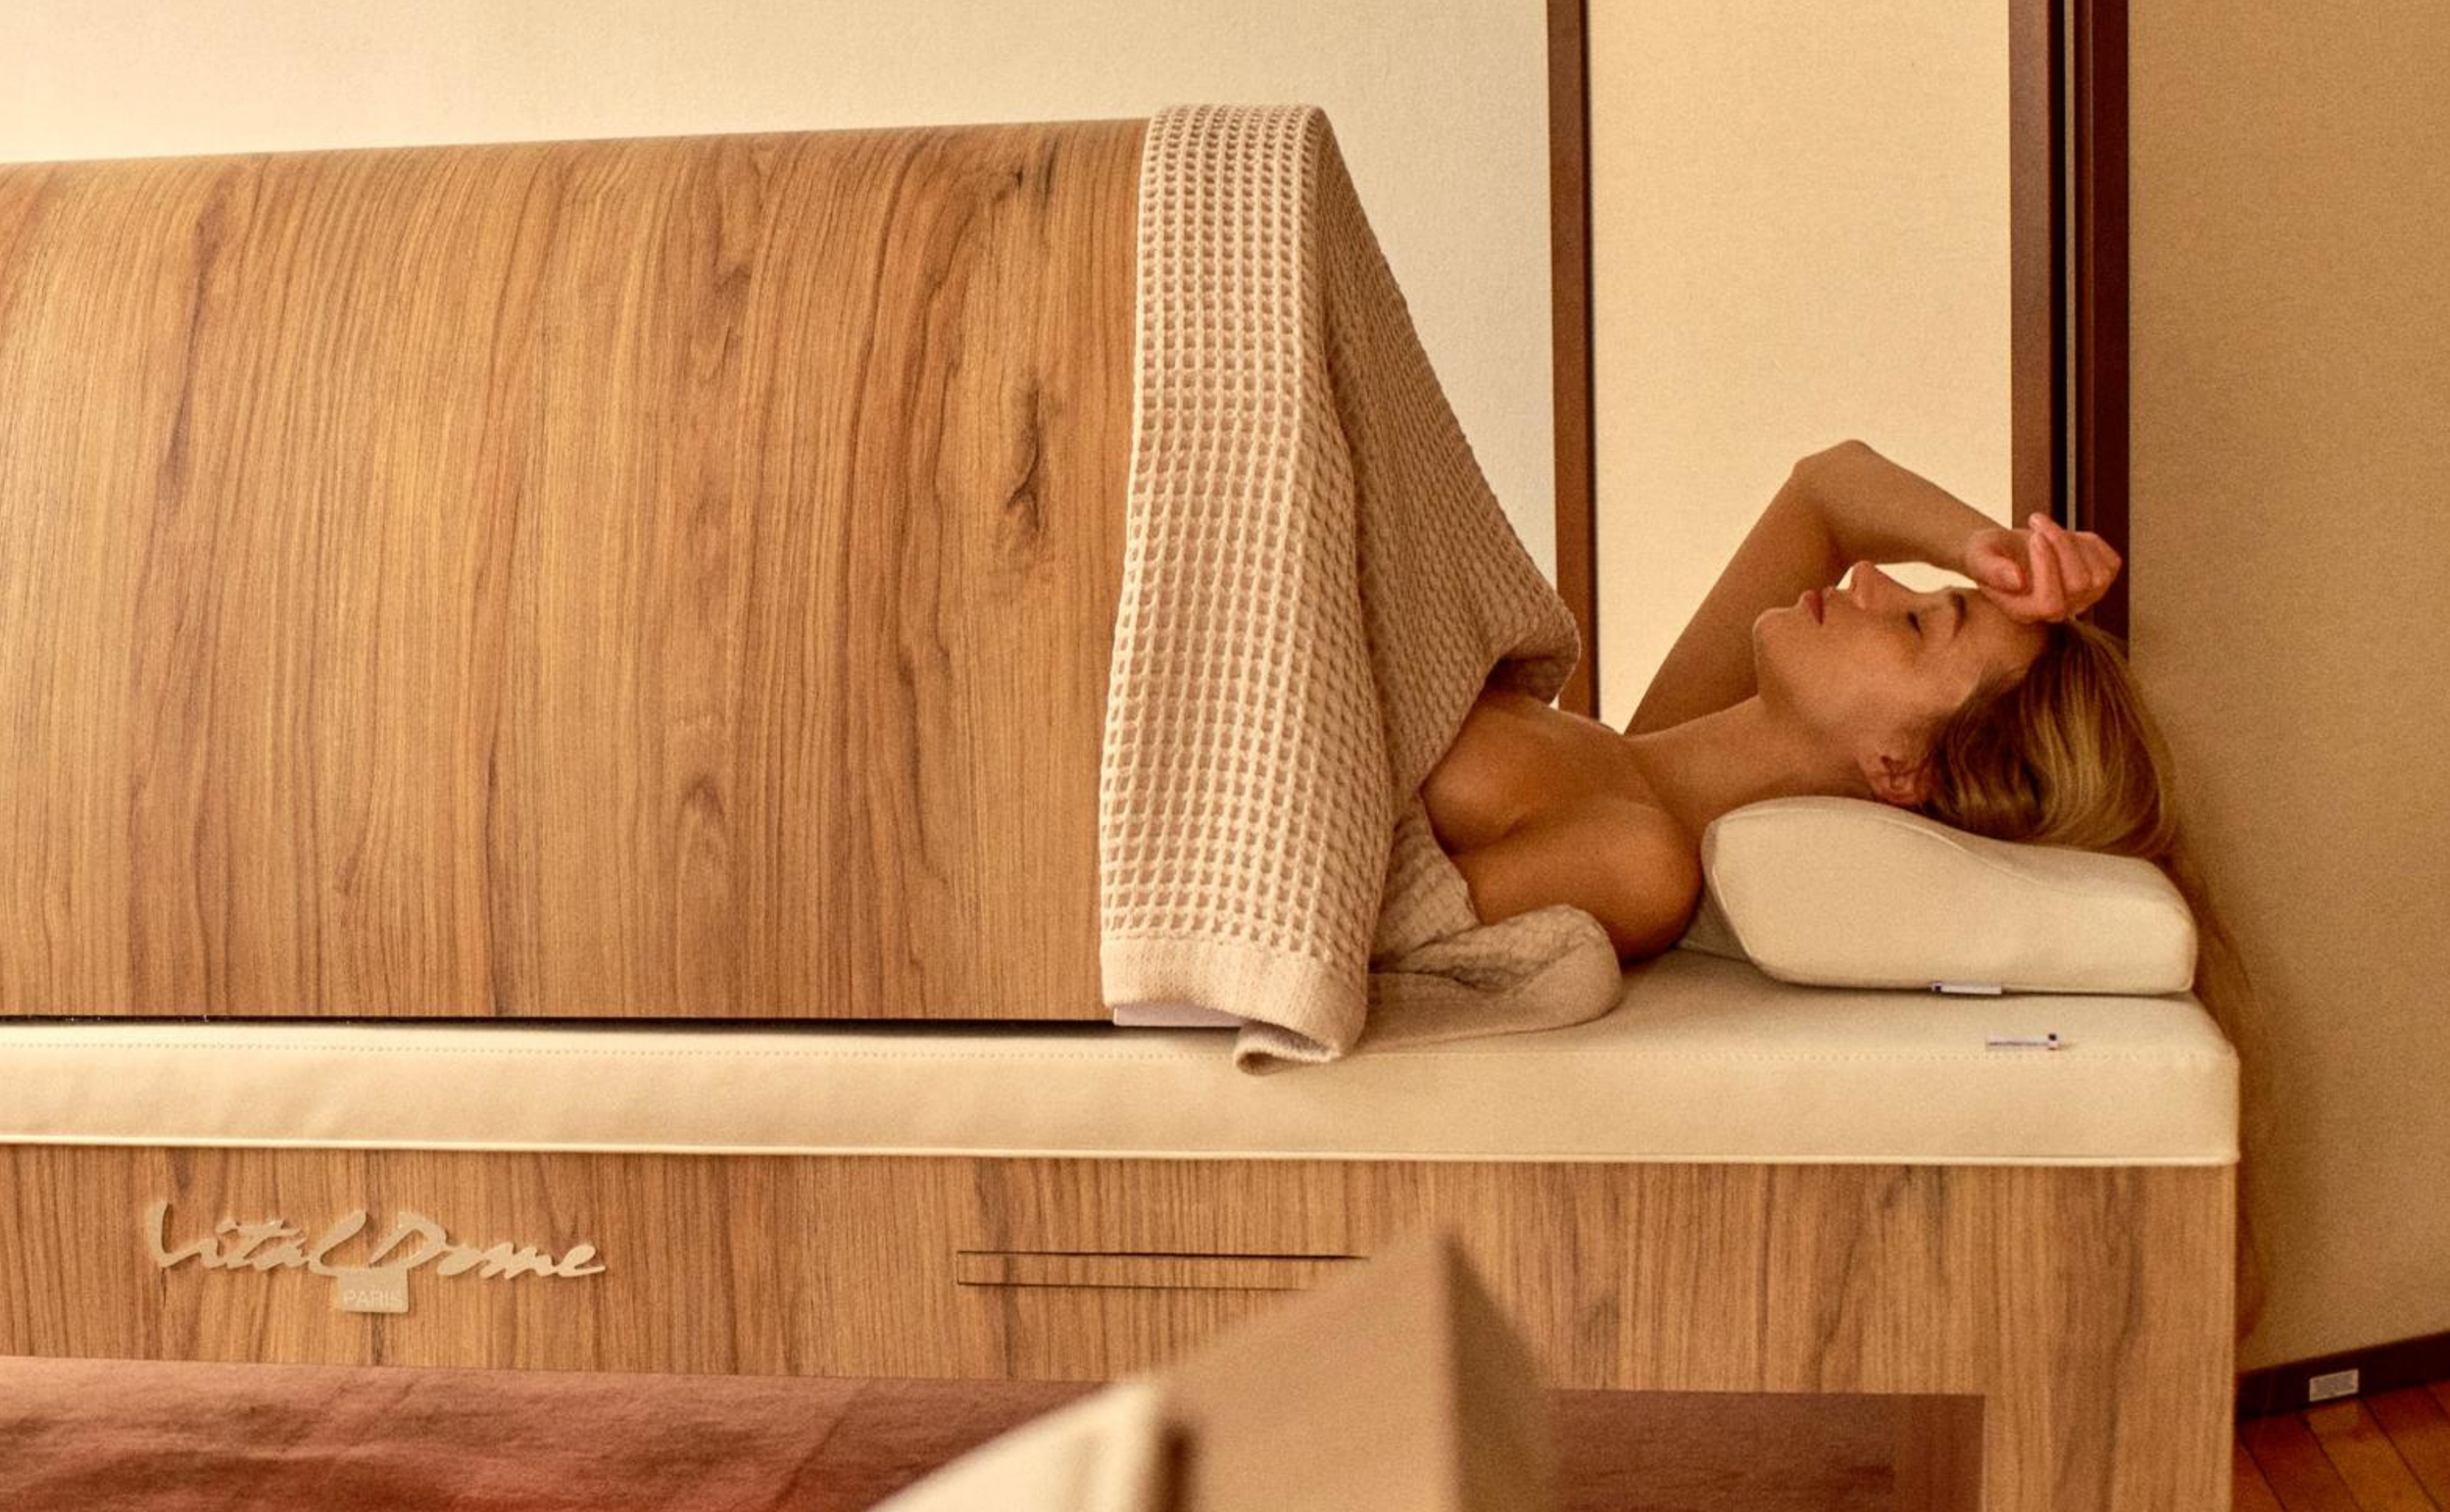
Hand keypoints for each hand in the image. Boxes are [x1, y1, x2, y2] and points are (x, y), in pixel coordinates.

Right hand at [1963, 513, 2121, 623]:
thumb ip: (1990, 569)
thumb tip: (2016, 580)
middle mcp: (2056, 612)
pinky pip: (2110, 563)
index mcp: (2024, 611)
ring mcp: (2081, 599)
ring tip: (2048, 528)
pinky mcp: (2099, 581)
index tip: (2034, 537)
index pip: (2049, 603)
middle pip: (2078, 585)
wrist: (2004, 550)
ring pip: (2098, 576)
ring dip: (2075, 542)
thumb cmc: (1988, 554)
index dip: (2047, 568)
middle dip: (2061, 545)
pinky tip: (2067, 537)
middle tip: (2036, 523)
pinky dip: (2092, 542)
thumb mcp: (1979, 556)